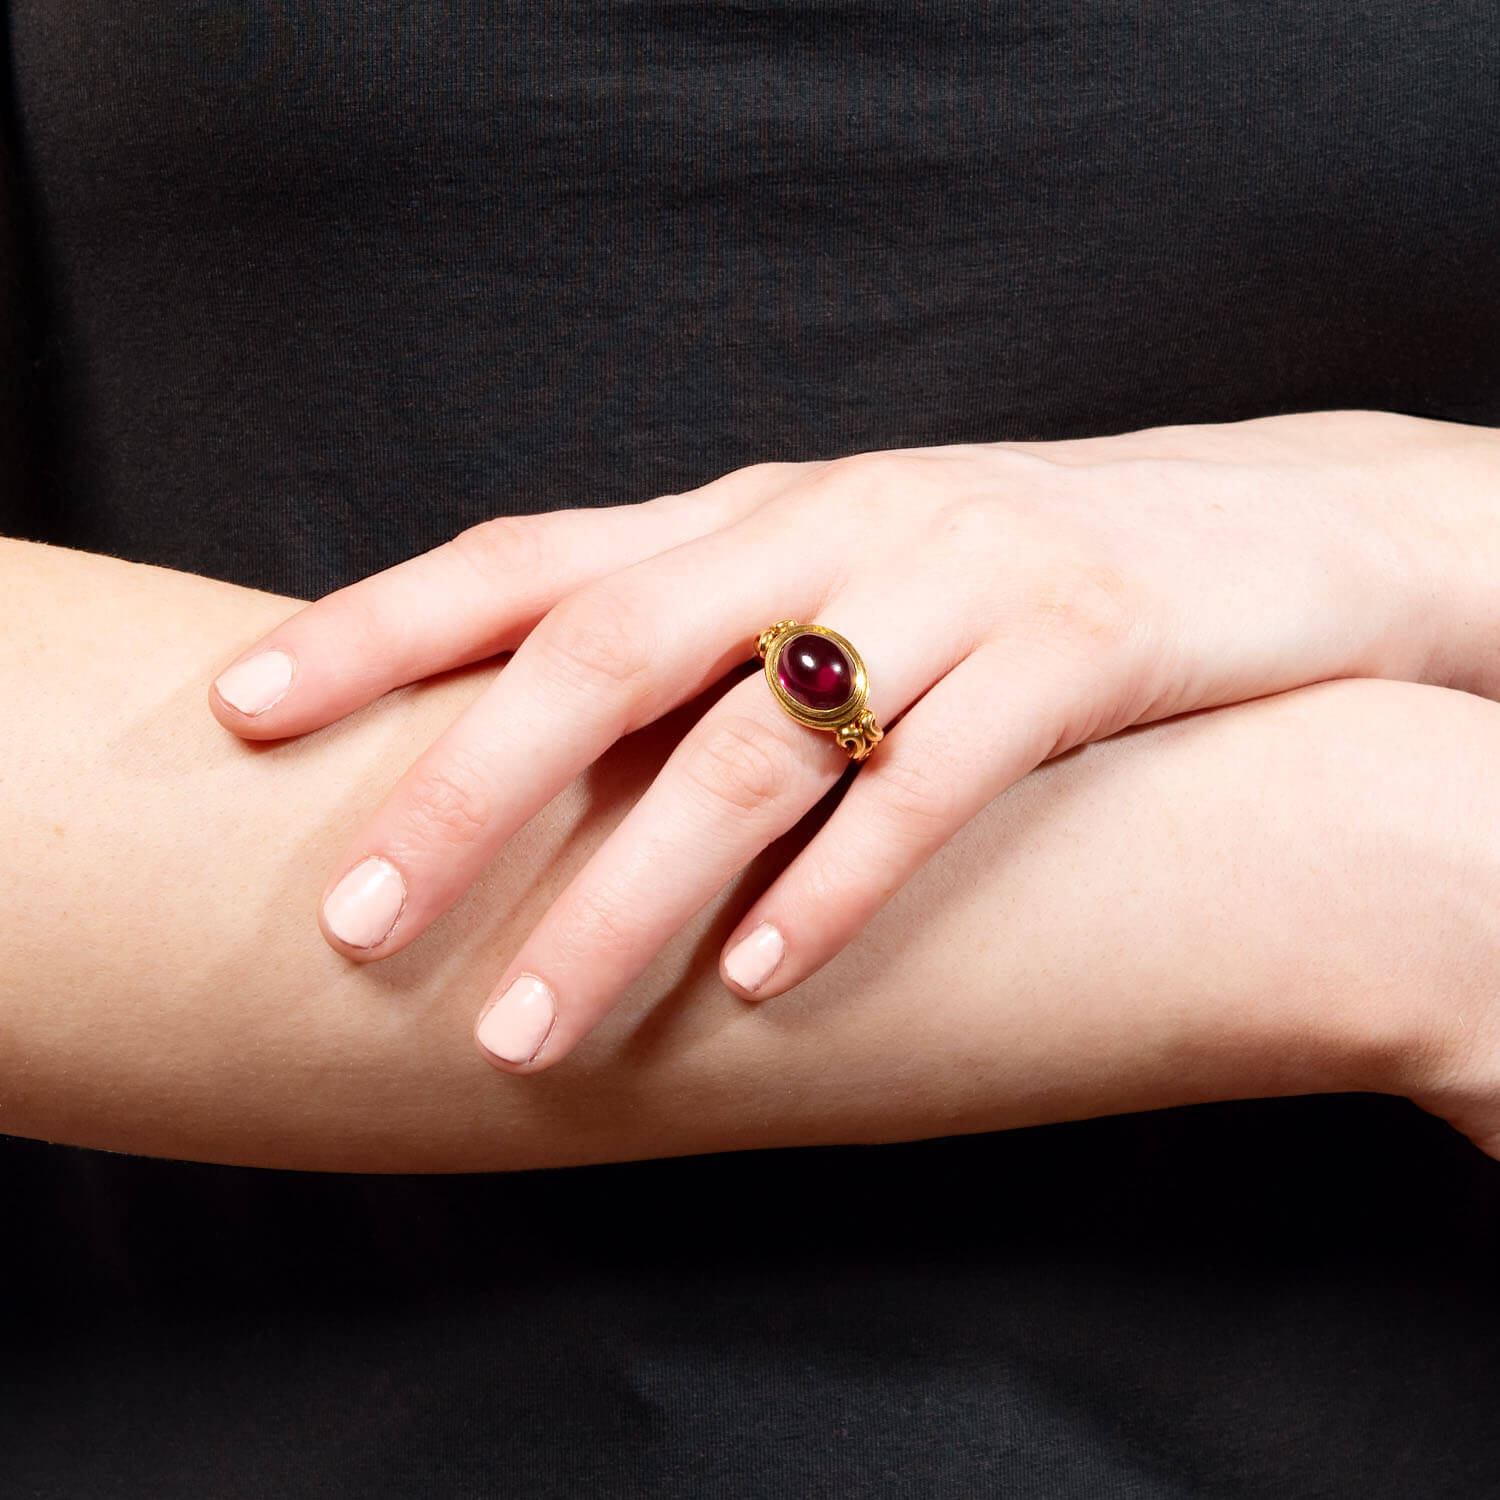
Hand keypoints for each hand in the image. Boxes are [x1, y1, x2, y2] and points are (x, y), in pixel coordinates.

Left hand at [207, 409, 1499, 1074]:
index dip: (378, 625)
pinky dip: (840, 885)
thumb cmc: (1009, 566)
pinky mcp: (1084, 646)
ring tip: (532, 1026)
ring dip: (633, 895)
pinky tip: (763, 982)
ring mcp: (961, 574)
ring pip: (758, 743)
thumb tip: (540, 732)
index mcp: (755, 505)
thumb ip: (710, 626)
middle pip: (608, 651)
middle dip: (464, 793)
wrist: (1270, 523)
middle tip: (356, 929)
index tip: (244, 709)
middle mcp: (834, 523)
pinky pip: (937, 779)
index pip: (532, 556)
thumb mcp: (842, 567)